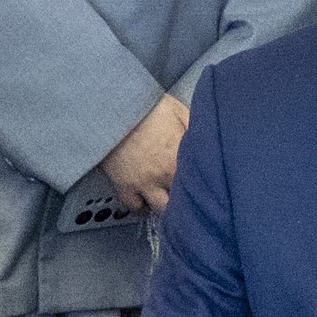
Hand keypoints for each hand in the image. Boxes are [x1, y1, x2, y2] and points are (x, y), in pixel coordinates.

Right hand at [100, 94, 194, 214]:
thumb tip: (205, 139)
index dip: (201, 182)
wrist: (111, 110)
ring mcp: (145, 184)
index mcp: (182, 157)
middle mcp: (166, 175)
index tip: (200, 181)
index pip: (200, 181)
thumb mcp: (178, 110)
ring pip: (161, 208)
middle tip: (183, 191)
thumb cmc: (144, 107)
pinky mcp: (125, 187)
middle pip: (183, 200)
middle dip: (185, 197)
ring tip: (165, 197)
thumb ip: (193, 128)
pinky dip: (140, 205)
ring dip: (165, 204)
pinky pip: (135, 207)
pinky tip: (144, 199)